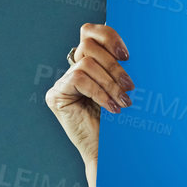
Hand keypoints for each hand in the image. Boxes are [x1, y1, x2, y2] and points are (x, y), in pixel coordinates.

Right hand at [44, 22, 133, 168]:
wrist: (112, 154)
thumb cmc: (123, 123)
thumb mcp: (127, 88)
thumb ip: (123, 66)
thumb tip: (130, 47)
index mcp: (91, 64)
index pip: (91, 33)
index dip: (108, 36)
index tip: (128, 55)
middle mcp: (74, 70)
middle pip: (89, 45)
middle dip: (114, 66)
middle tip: (130, 87)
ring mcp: (63, 82)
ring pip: (87, 63)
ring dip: (110, 83)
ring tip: (123, 102)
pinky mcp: (56, 95)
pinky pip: (78, 79)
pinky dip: (99, 92)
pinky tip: (111, 108)